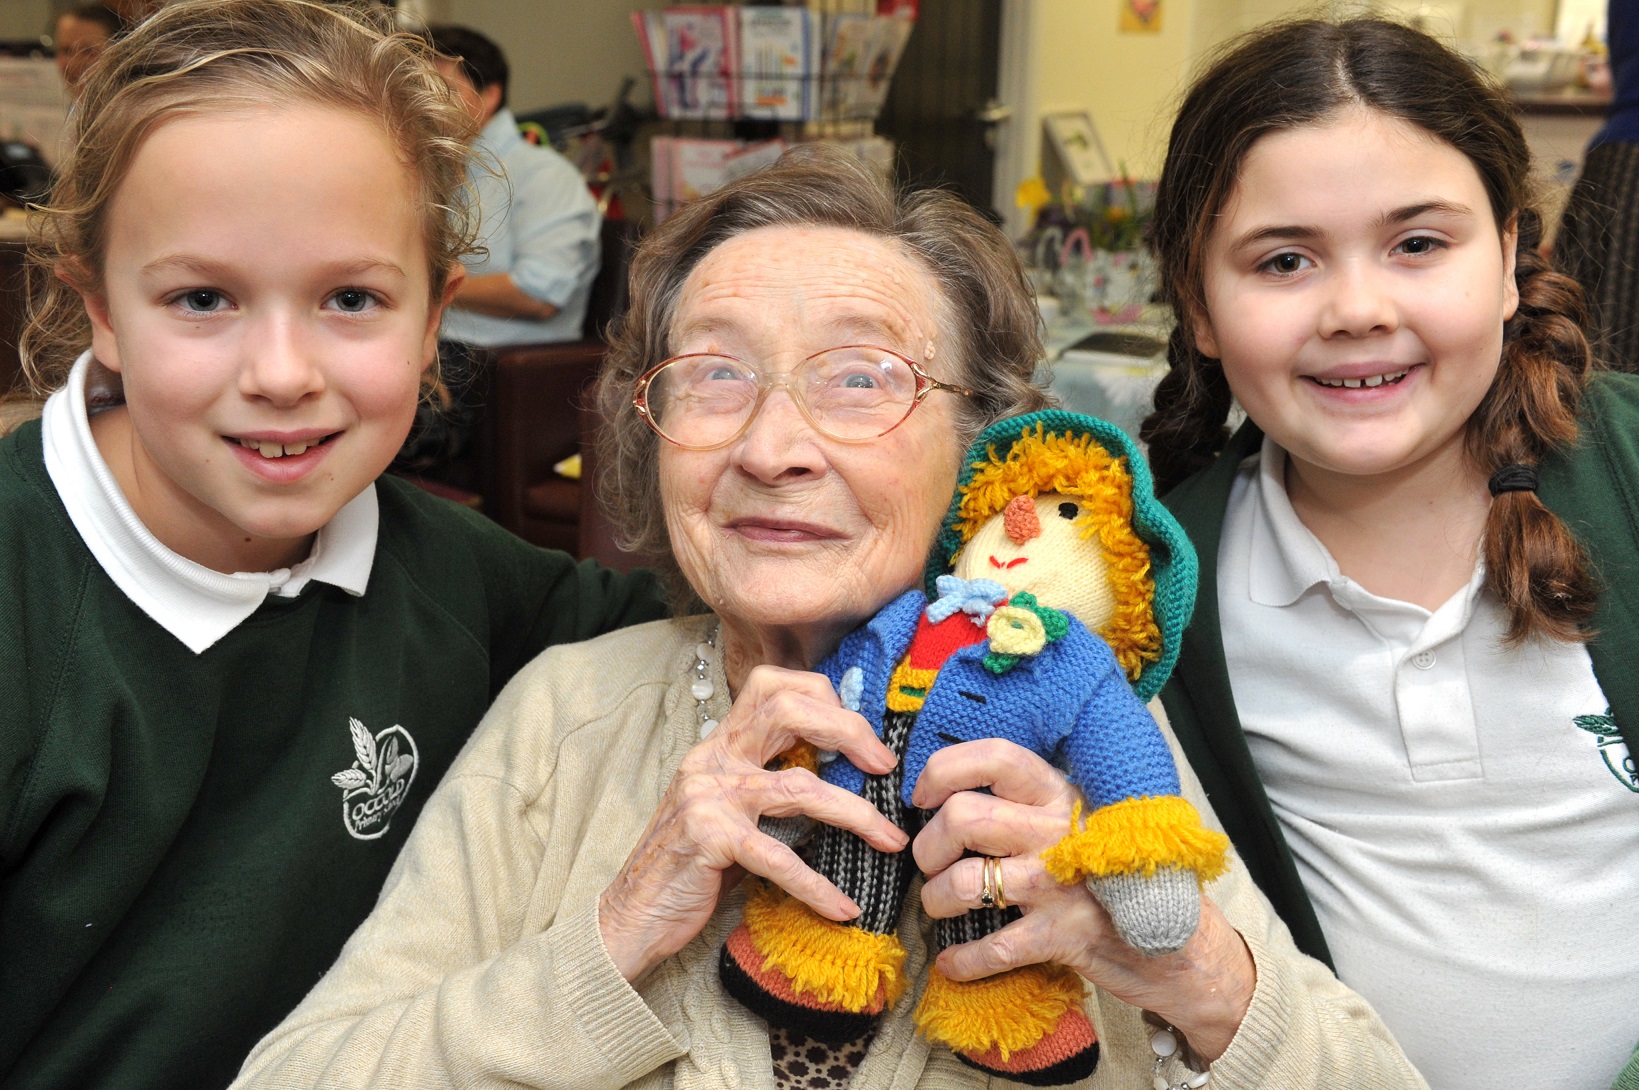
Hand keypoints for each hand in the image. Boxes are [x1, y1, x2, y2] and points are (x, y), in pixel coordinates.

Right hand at [598, 665, 908, 983]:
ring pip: (798, 786)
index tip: (863, 733)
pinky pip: (779, 858)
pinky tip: (843, 907)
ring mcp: (709, 796)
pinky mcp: (710, 840)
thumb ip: (773, 786)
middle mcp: (713, 758)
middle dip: (847, 731)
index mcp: (721, 745)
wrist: (633, 915)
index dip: (823, 695)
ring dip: (856, 815)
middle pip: (786, 710)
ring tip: (892, 841)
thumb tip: (844, 776)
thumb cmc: (693, 866)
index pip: (772, 686)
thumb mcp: (734, 811)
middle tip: (885, 767)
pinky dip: (817, 886)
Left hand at [911, 739, 1254, 1061]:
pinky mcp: (1061, 937)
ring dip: (935, 899)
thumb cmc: (1116, 876)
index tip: (922, 795)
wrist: (1181, 943)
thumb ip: (1028, 804)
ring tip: (939, 905)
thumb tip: (952, 793)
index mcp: (1060, 794)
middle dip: (929, 845)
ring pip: (965, 881)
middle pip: (963, 818)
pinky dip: (960, 960)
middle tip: (931, 862)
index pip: (995, 757)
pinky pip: (989, 949)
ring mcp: (1059, 885)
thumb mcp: (1078, 821)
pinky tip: (953, 961)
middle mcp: (1057, 832)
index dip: (944, 770)